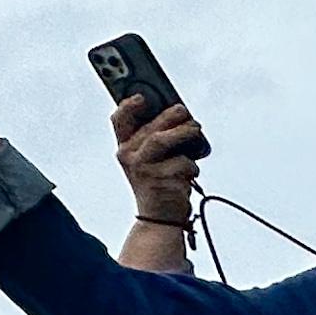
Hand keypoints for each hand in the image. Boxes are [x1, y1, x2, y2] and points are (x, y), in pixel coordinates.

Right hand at [113, 97, 205, 226]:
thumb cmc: (157, 182)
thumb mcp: (149, 159)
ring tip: (196, 130)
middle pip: (150, 128)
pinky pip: (184, 163)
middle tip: (184, 112)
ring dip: (184, 133)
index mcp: (125, 148)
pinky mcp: (162, 181)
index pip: (119, 121)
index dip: (128, 106)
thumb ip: (155, 137)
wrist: (159, 217)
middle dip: (171, 117)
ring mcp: (145, 169)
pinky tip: (190, 174)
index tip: (141, 96)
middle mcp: (130, 157)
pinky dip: (192, 165)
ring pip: (164, 140)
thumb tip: (177, 113)